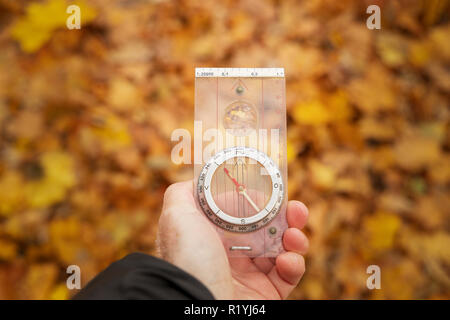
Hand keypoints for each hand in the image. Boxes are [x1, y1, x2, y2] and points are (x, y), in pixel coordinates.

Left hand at [157, 180, 308, 298]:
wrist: (199, 305)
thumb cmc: (189, 261)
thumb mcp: (177, 218)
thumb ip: (182, 194)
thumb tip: (198, 179)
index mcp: (213, 238)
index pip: (242, 214)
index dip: (259, 200)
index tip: (272, 191)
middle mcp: (231, 256)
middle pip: (266, 230)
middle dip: (286, 216)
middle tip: (296, 210)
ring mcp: (250, 276)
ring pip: (282, 250)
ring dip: (295, 238)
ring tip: (294, 237)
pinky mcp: (266, 294)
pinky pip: (288, 276)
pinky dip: (294, 265)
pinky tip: (288, 261)